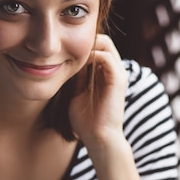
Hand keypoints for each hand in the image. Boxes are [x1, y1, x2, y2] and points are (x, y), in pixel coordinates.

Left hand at [68, 34, 127, 154]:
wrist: (99, 138)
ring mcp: (118, 73)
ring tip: (69, 53)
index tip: (61, 50)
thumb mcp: (75, 94)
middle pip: (102, 41)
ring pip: (106, 44)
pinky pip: (106, 57)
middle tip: (64, 47)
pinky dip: (91, 55)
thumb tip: (64, 64)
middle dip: (83, 42)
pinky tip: (76, 63)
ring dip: (86, 46)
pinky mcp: (118, 79)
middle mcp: (114, 70)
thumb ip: (75, 79)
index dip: (79, 46)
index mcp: (105, 74)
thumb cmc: (86, 122)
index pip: (96, 47)